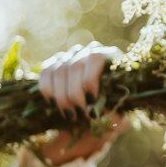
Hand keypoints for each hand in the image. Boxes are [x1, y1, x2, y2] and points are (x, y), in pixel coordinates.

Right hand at [22, 42, 129, 166]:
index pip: (95, 59)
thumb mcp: (119, 114)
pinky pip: (46, 73)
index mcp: (109, 56)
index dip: (89, 80)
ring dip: (61, 97)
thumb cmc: (112, 110)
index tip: (90, 102)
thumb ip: (114, 115)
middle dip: (74, 94)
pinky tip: (53, 104)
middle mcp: (88, 51)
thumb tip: (94, 113)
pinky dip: (47, 90)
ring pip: (58, 71)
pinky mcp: (54, 63)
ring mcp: (69, 55)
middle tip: (79, 114)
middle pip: (74, 67)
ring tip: (69, 115)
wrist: (97, 110)